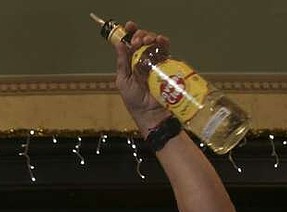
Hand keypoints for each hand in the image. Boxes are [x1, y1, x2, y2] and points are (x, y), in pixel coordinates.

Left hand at [114, 21, 173, 135]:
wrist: (150, 112)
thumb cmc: (134, 99)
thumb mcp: (123, 80)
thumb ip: (122, 63)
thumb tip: (119, 44)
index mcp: (130, 61)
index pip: (130, 42)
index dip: (130, 32)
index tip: (129, 26)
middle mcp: (143, 59)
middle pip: (143, 39)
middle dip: (140, 35)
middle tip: (138, 40)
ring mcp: (156, 61)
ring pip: (155, 42)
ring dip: (151, 37)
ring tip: (147, 41)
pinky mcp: (167, 65)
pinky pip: (166, 50)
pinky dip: (163, 43)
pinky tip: (160, 41)